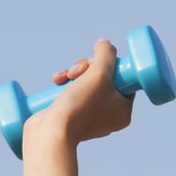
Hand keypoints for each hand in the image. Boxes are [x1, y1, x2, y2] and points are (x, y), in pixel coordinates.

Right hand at [20, 38, 136, 150]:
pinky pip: (74, 91)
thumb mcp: (99, 72)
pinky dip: (66, 83)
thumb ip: (106, 54)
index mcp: (123, 111)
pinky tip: (57, 80)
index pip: (124, 79)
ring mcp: (89, 116)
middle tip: (78, 72)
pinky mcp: (72, 115)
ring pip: (87, 82)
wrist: (51, 132)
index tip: (98, 64)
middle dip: (88, 68)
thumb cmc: (79, 105)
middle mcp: (109, 115)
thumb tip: (104, 44)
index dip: (110, 65)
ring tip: (65, 77)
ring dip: (75, 73)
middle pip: (104, 78)